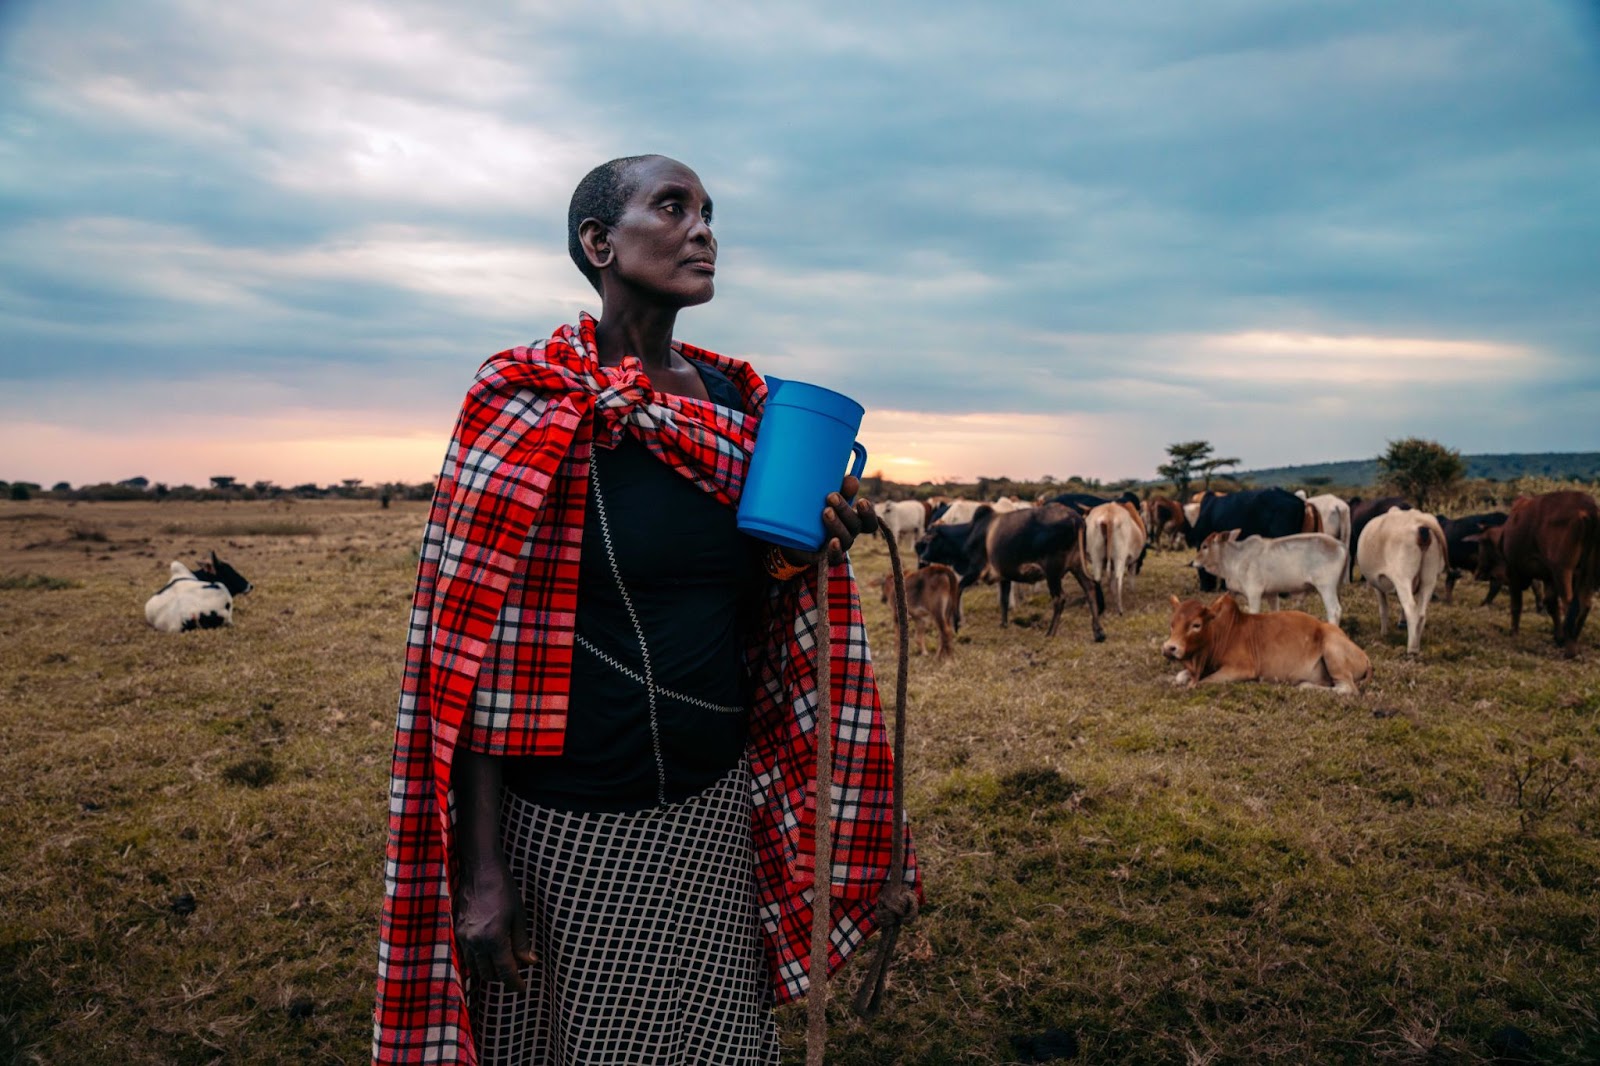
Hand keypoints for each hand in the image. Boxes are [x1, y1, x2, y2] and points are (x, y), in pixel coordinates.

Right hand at [455, 859, 536, 992]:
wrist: (479, 869)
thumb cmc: (503, 889)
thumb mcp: (519, 916)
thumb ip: (522, 943)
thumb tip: (529, 962)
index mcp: (494, 939)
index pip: (505, 972)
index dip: (515, 983)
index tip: (522, 989)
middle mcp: (475, 942)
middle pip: (488, 974)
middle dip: (502, 977)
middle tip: (516, 970)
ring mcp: (463, 937)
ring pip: (474, 967)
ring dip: (488, 970)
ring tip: (503, 961)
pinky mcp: (456, 930)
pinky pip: (465, 955)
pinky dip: (477, 960)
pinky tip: (488, 952)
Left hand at [783, 475, 878, 567]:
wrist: (794, 538)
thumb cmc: (814, 512)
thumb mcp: (825, 498)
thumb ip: (840, 489)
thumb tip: (853, 480)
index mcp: (852, 520)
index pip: (869, 520)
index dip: (868, 513)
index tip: (860, 501)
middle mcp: (849, 533)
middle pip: (856, 525)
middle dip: (845, 510)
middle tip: (831, 496)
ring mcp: (839, 546)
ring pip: (847, 539)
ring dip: (838, 524)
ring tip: (825, 512)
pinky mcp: (827, 557)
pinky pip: (836, 558)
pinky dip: (836, 550)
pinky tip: (833, 541)